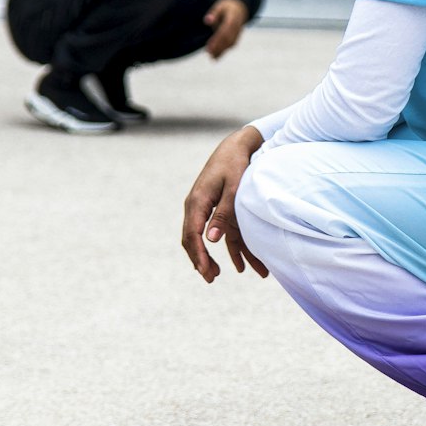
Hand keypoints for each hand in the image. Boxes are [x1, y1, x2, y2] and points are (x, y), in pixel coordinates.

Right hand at [181, 125, 268, 283]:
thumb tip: (210, 240)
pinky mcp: (208, 206)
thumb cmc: (235, 165)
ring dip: (206, 256)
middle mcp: (194, 205)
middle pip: (191, 239)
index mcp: (197, 201)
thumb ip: (224, 214)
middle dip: (200, 260)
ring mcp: (200, 206)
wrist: (234, 146)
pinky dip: (216, 246)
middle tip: (210, 279)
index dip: (199, 256)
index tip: (207, 272)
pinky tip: (230, 260)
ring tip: (216, 274)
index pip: (193, 235)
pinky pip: (206, 229)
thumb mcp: (234, 189)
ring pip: (197, 236)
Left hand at [203, 0, 247, 59]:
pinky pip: (230, 46)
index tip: (209, 45)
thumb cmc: (226, 7)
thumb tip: (207, 21)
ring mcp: (238, 33)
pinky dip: (223, 52)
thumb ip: (213, 14)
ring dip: (221, 51)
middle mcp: (237, 27)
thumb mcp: (219, 7)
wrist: (240, 8)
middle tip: (209, 53)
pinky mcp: (237, 37)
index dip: (217, 39)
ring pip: (230, 44)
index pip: (224, 31)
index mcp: (232, 19)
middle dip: (219, 47)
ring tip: (211, 57)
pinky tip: (215, 57)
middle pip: (228, 39)